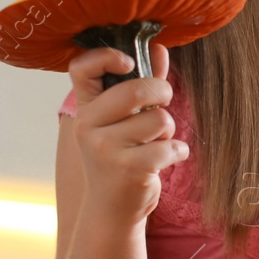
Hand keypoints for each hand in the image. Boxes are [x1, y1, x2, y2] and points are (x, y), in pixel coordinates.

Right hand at [66, 40, 187, 227]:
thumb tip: (159, 48)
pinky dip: (177, 151)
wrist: (112, 210)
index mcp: (86, 108)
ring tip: (157, 143)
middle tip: (163, 104)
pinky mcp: (127, 169)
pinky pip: (168, 146)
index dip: (106, 55)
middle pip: (137, 88)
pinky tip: (168, 158)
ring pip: (159, 119)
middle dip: (162, 92)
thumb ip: (142, 84)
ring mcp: (105, 148)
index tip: (130, 62)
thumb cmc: (122, 157)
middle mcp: (88, 126)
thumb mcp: (125, 120)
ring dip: (168, 130)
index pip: (81, 67)